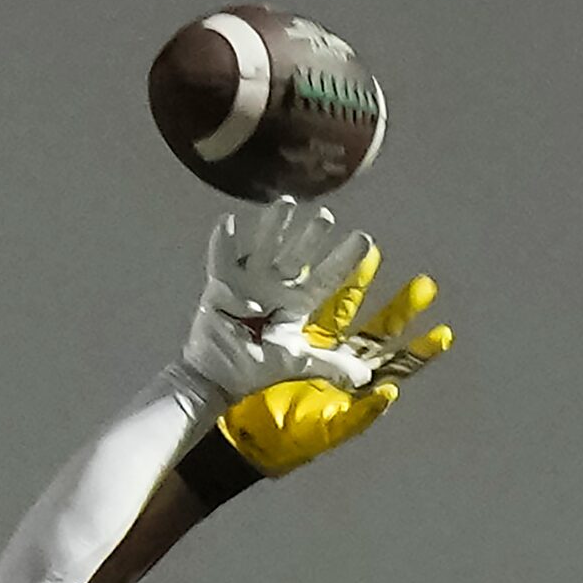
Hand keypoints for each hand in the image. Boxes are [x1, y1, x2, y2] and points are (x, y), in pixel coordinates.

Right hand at [184, 199, 376, 401]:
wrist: (217, 377)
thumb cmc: (255, 367)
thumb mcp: (298, 363)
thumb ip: (330, 365)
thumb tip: (365, 378)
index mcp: (297, 303)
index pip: (326, 278)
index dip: (344, 259)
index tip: (364, 239)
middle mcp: (276, 286)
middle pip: (297, 256)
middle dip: (310, 237)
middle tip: (325, 217)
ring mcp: (248, 282)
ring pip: (265, 247)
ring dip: (274, 227)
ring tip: (286, 204)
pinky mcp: (221, 285)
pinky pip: (222, 259)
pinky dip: (223, 242)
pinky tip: (228, 222)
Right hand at [218, 248, 452, 475]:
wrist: (239, 434)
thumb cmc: (284, 440)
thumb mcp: (325, 431)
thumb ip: (359, 415)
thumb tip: (391, 392)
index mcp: (353, 387)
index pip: (395, 365)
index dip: (420, 350)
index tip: (445, 332)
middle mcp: (339, 362)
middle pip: (377, 329)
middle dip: (400, 307)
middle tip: (425, 284)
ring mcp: (313, 345)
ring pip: (343, 305)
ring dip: (358, 281)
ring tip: (372, 252)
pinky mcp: (285, 334)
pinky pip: (305, 300)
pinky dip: (315, 279)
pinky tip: (325, 259)